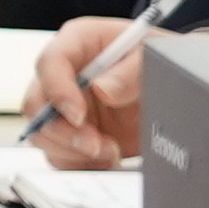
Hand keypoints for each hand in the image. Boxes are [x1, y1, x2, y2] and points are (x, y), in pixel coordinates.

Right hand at [23, 21, 149, 162]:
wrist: (172, 87)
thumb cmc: (157, 60)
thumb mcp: (154, 56)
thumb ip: (132, 70)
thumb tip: (103, 89)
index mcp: (79, 43)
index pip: (51, 62)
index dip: (58, 91)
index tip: (79, 115)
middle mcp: (63, 74)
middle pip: (36, 104)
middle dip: (62, 131)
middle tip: (95, 145)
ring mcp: (64, 106)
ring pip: (41, 133)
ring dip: (72, 150)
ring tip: (110, 152)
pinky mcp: (71, 132)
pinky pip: (57, 154)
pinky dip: (79, 164)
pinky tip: (106, 159)